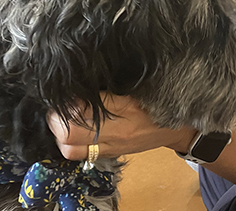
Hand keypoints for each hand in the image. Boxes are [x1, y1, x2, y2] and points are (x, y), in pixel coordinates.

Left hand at [47, 92, 196, 159]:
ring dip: (60, 134)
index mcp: (124, 109)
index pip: (82, 108)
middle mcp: (115, 133)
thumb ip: (110, 86)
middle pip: (70, 134)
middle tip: (58, 105)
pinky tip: (72, 130)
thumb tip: (82, 80)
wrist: (178, 129)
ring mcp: (111, 147)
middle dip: (57, 119)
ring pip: (70, 148)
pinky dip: (69, 143)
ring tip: (62, 118)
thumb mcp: (138, 88)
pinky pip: (80, 154)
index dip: (67, 100)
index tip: (64, 89)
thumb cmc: (159, 103)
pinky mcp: (110, 154)